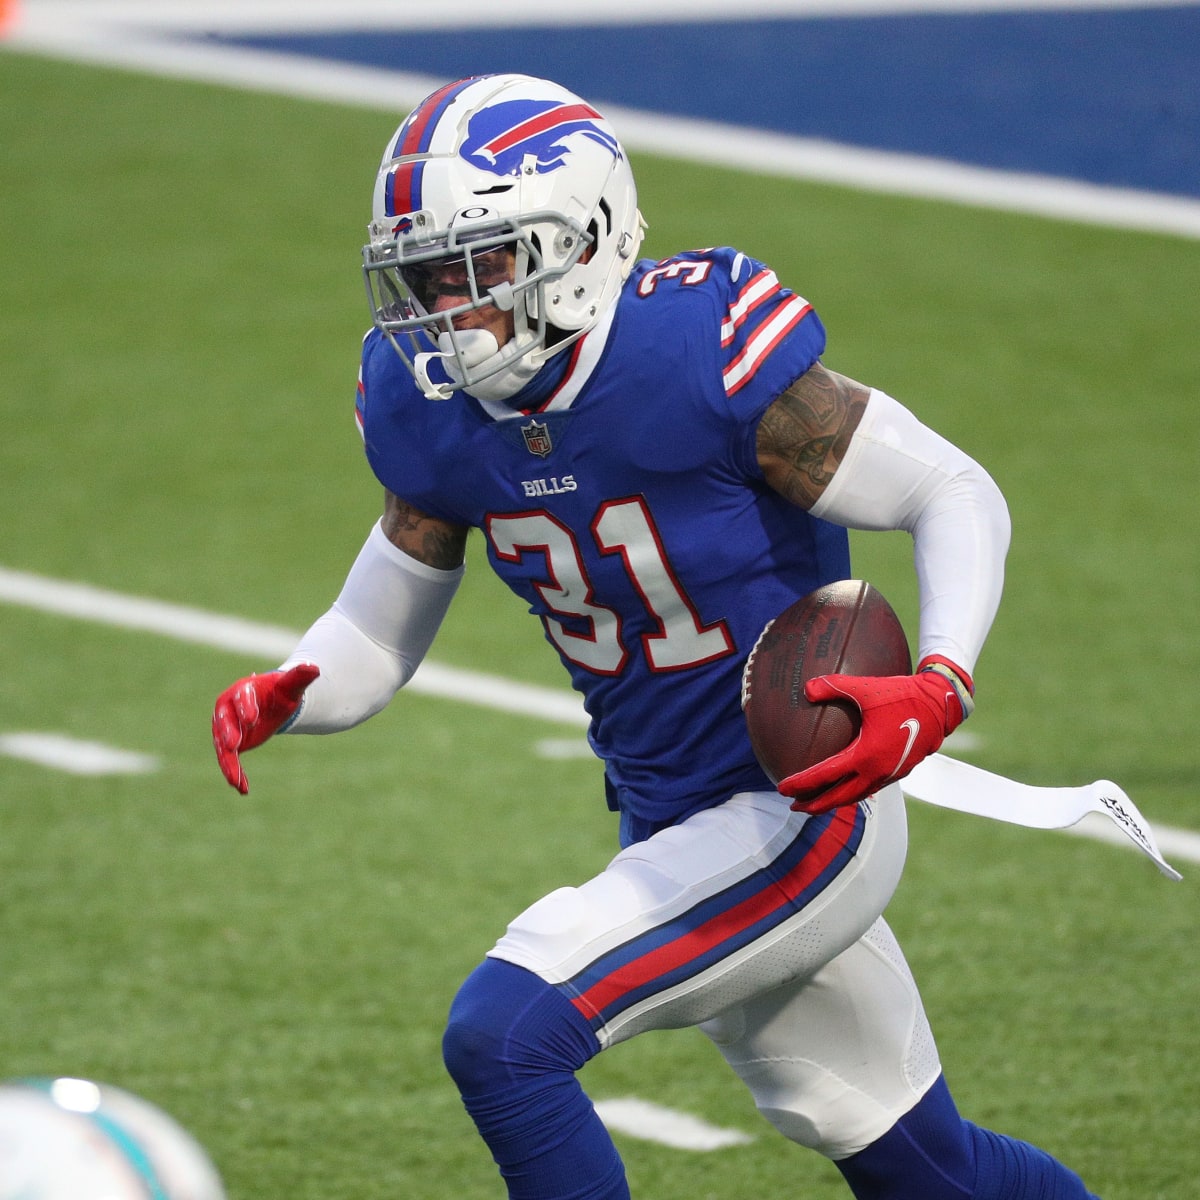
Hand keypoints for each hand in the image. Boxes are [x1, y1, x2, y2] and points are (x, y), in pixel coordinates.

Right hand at [212, 663, 319, 793]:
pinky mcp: (230, 744)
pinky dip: (236, 774)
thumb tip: (315, 668)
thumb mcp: (290, 685)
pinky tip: (243, 789)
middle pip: (225, 722)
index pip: (242, 697)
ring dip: (228, 763)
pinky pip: (230, 760)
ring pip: (223, 747)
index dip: (246, 707)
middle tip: (232, 745)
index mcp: (243, 690)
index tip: (252, 719)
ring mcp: (226, 728)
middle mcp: (228, 709)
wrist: (272, 703)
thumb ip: (300, 677)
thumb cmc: (280, 691)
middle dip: (228, 733)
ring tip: (235, 780)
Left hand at [778, 657, 972, 813]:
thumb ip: (834, 686)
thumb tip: (806, 688)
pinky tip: (844, 785)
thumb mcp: (866, 687)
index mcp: (866, 755)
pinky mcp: (899, 771)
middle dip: (815, 804)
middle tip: (793, 805)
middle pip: (839, 798)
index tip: (782, 788)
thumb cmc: (903, 694)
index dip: (801, 784)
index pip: (825, 776)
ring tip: (815, 802)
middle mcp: (877, 771)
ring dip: (834, 802)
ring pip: (856, 796)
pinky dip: (852, 792)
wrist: (941, 703)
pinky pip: (870, 788)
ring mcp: (890, 774)